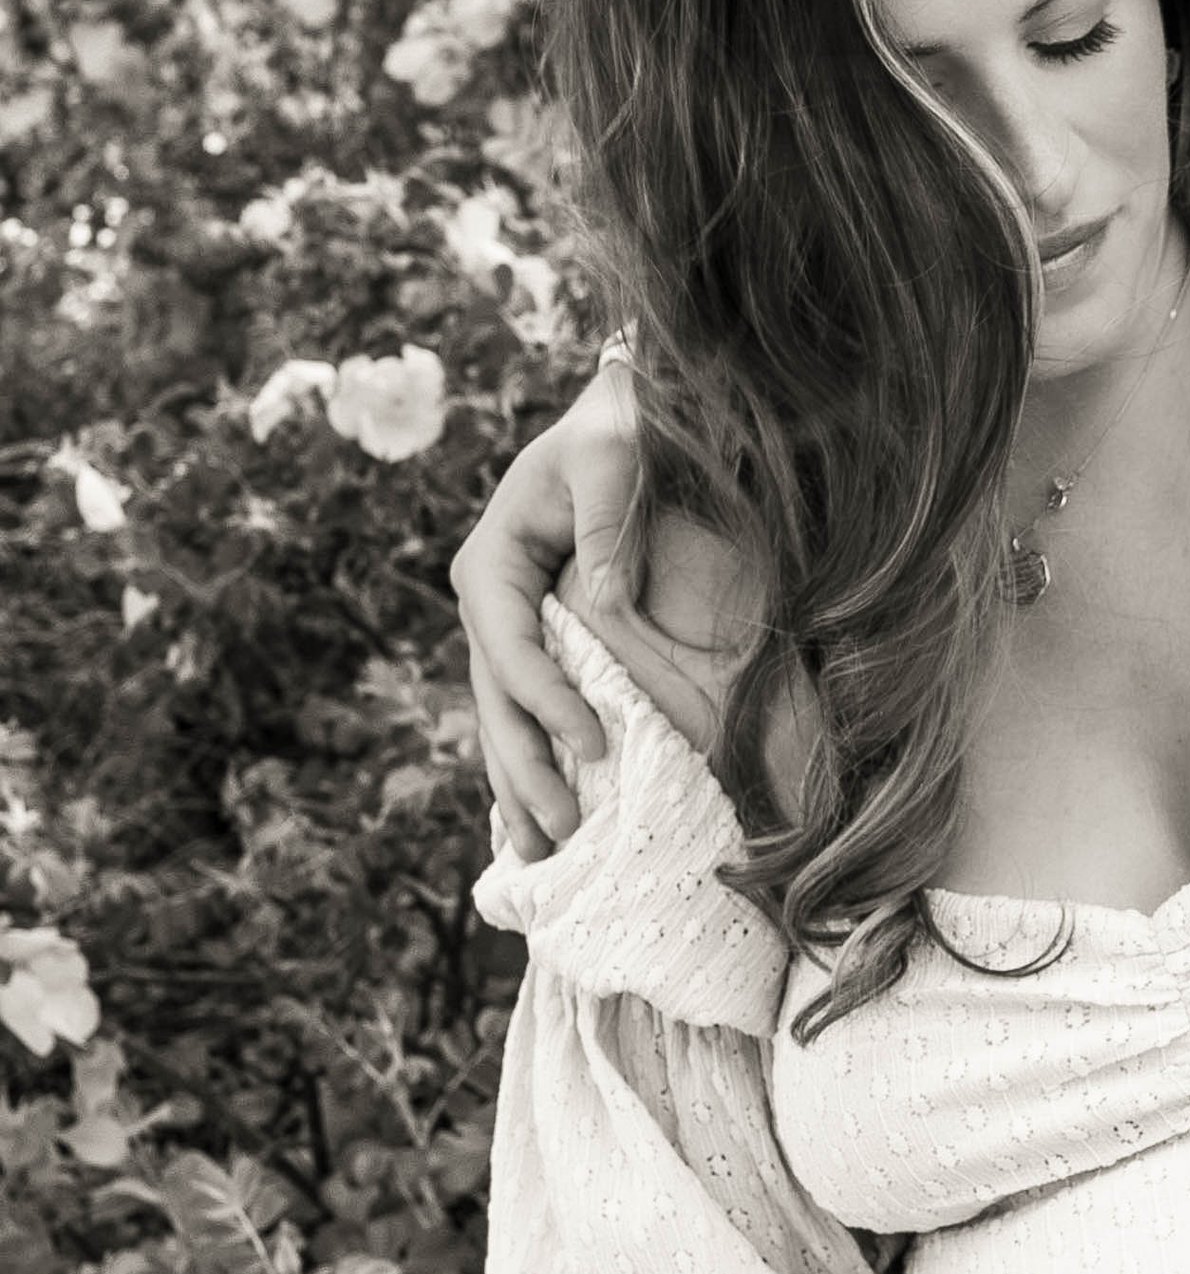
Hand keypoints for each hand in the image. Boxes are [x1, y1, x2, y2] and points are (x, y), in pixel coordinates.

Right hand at [448, 365, 642, 857]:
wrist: (619, 419)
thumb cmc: (617, 431)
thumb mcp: (612, 456)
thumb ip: (608, 522)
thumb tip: (612, 604)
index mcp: (490, 562)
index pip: (510, 648)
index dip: (546, 703)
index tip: (594, 746)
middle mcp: (487, 602)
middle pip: (497, 700)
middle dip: (523, 769)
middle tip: (560, 831)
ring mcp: (506, 628)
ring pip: (504, 718)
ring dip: (519, 784)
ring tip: (538, 854)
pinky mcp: (535, 643)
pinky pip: (528, 712)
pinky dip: (534, 762)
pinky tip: (542, 820)